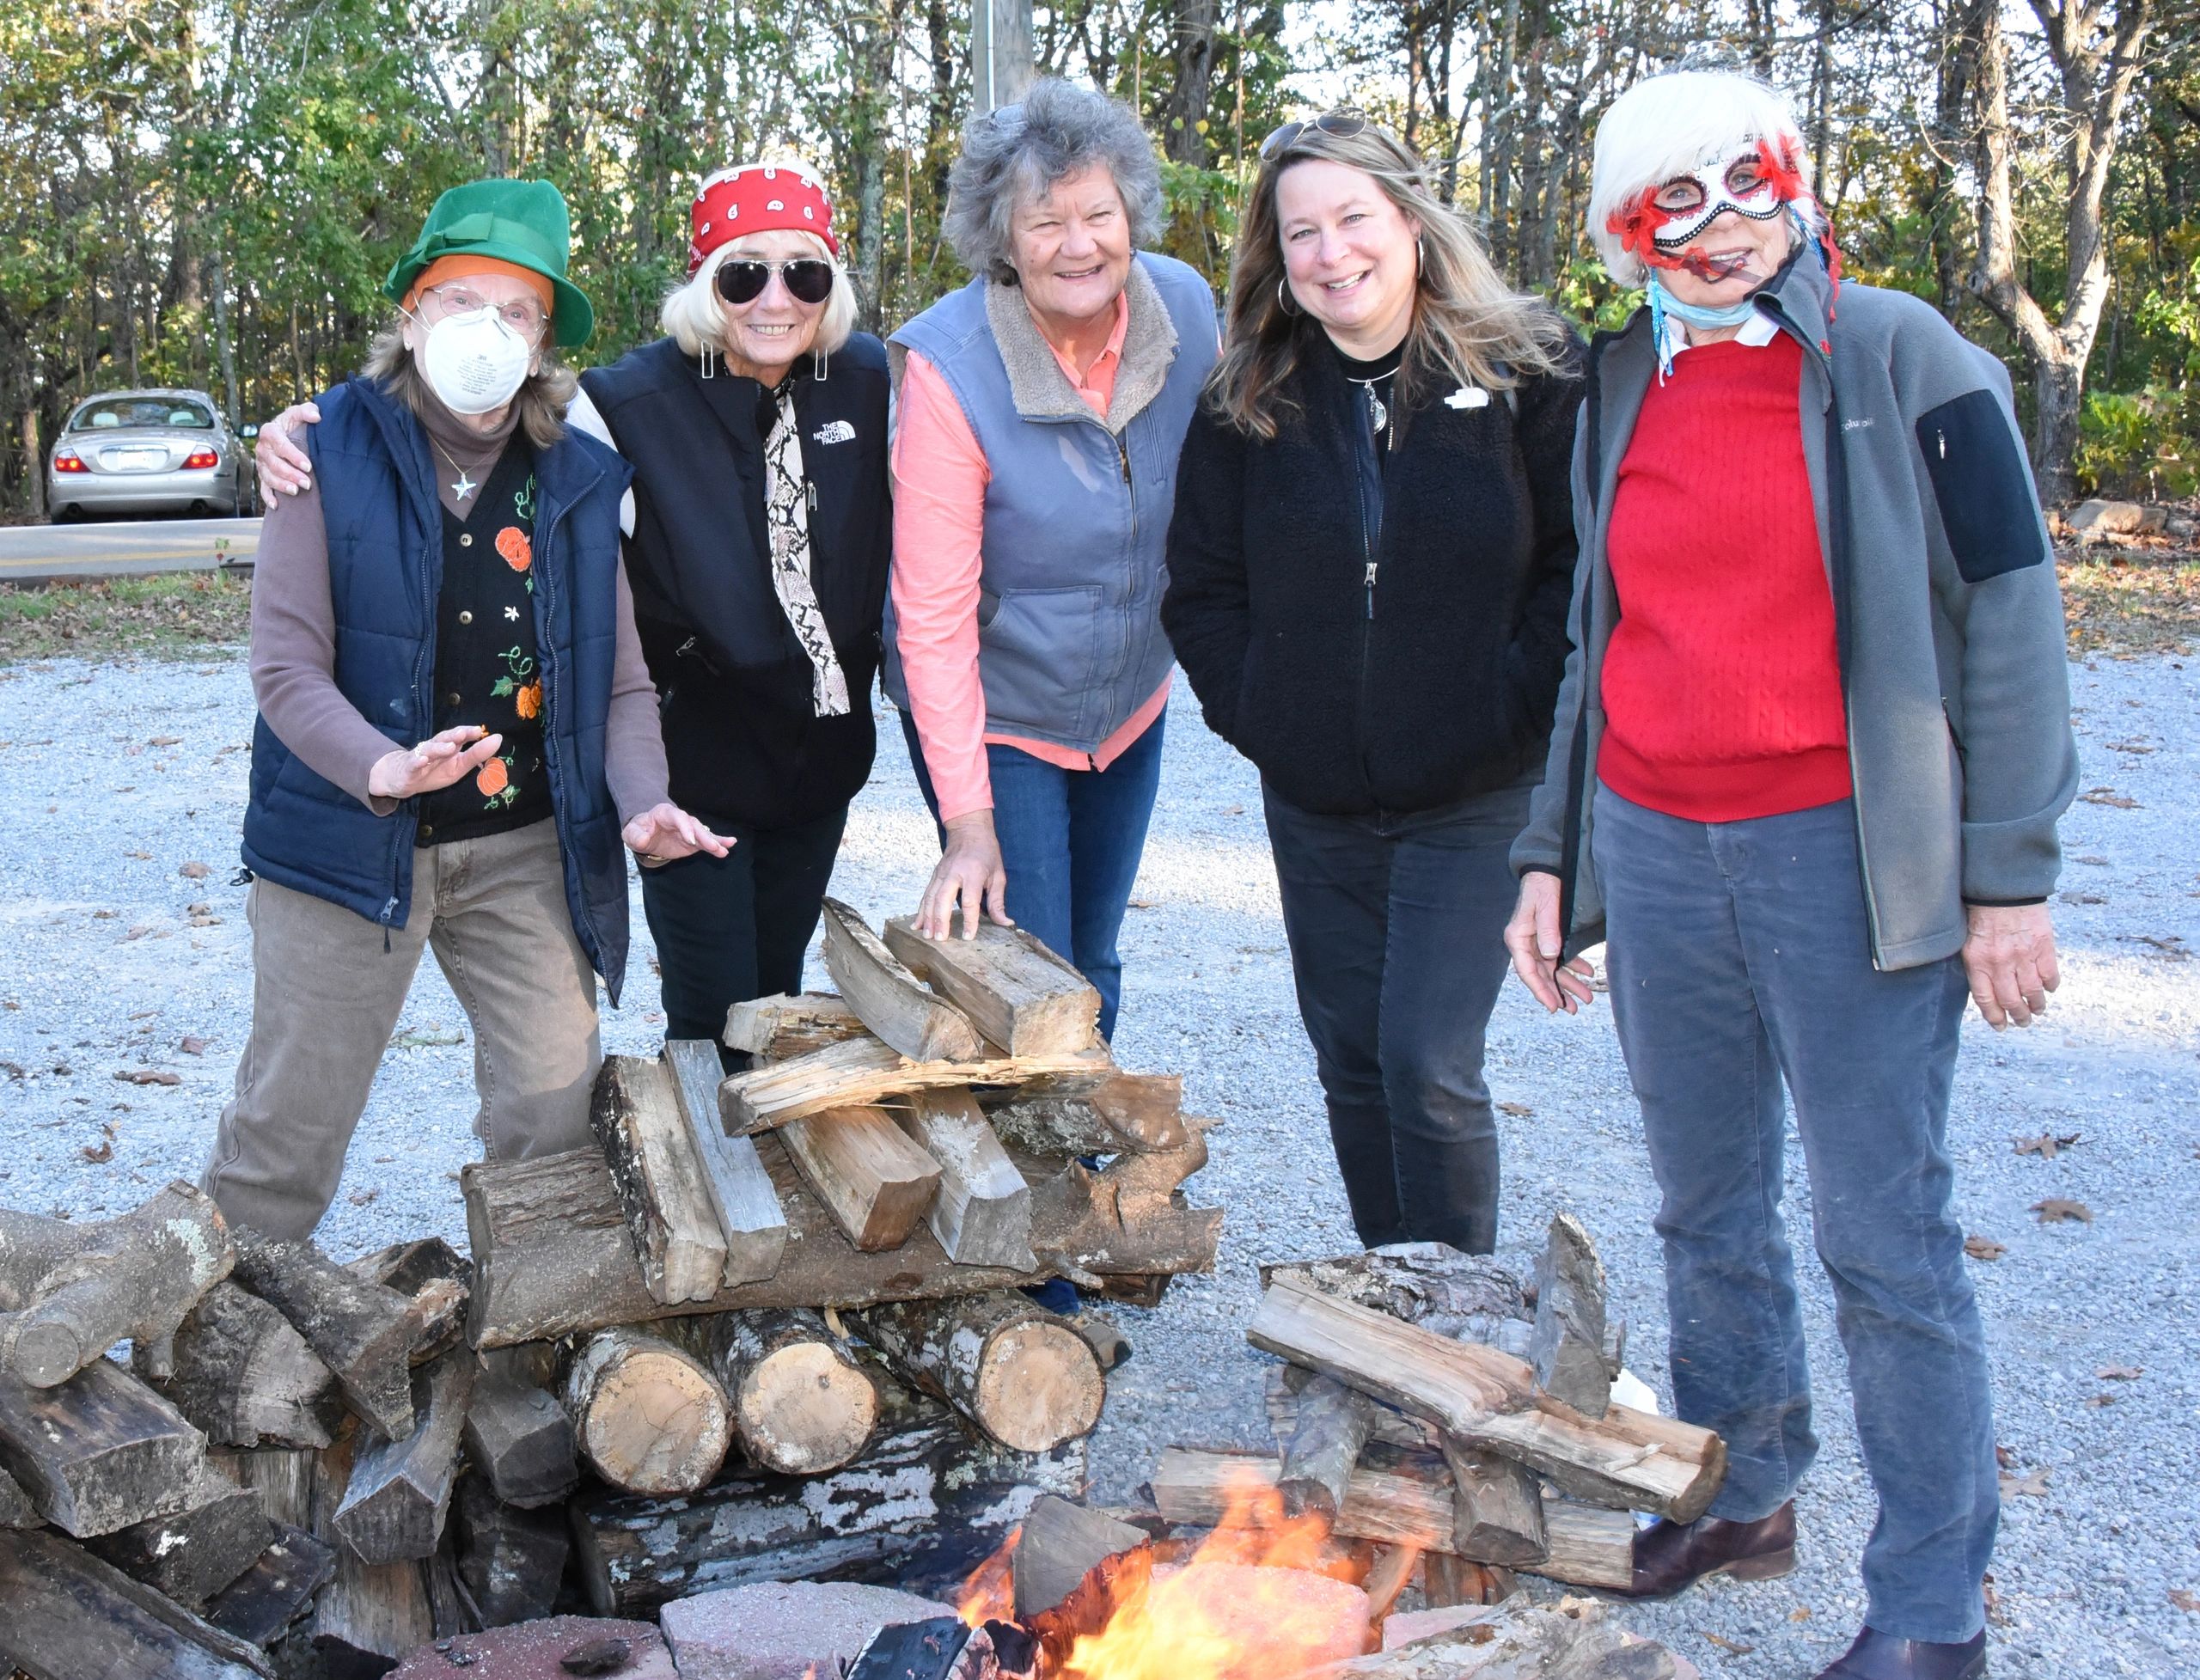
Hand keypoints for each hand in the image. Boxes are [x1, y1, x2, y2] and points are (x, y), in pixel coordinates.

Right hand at [255, 402, 320, 496]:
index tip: (308, 465)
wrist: (285, 432)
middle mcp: (262, 448)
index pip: (280, 445)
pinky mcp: (263, 474)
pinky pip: (263, 487)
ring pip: (268, 477)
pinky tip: (276, 505)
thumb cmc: (293, 423)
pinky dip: (267, 497)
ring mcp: (262, 463)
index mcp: (269, 432)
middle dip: (290, 475)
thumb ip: (307, 411)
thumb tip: (317, 416)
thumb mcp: (299, 413)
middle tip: (307, 483)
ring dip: (281, 486)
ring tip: (296, 492)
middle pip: (274, 464)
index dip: (293, 456)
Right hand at [367, 726, 501, 800]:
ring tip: (450, 747)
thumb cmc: (433, 771)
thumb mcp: (458, 766)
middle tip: (465, 733)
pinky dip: (417, 761)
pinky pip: (412, 764)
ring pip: (428, 750)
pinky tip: (423, 759)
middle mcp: (433, 748)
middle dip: (453, 735)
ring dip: (439, 748)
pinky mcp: (408, 769)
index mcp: (447, 747)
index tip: (479, 730)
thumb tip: (497, 739)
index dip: (467, 733)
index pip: (457, 736)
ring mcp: (419, 757)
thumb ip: (476, 755)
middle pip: (442, 739)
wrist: (401, 779)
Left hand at [622, 803, 733, 863]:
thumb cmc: (638, 832)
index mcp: (665, 813)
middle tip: (713, 846)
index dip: (685, 828)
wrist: (645, 836)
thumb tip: (643, 840)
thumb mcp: (631, 833)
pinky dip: (718, 844)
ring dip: (714, 841)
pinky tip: (728, 847)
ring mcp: (689, 830)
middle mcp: (680, 819)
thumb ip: (635, 835)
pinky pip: (707, 842)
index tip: (691, 841)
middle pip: (694, 825)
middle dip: (704, 836)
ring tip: (727, 848)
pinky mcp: (694, 841)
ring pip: (703, 833)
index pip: (678, 817)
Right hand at [916, 810, 1009, 939]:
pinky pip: (925, 895)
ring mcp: (941, 874)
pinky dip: (920, 910)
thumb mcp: (998, 875)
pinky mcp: (934, 875)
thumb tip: (1006, 923)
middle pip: (943, 900)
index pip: (969, 901)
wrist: (969, 830)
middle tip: (940, 939)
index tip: (968, 936)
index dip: (969, 920)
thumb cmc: (986, 853)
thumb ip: (998, 902)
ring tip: (928, 936)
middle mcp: (954, 873)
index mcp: (973, 873)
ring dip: (928, 918)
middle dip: (940, 921)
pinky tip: (917, 924)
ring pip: (930, 898)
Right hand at [1504, 871, 1595, 1013]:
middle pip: (1541, 975)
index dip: (1540, 991)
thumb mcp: (1545, 906)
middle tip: (1573, 1010)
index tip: (1553, 1006)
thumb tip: (1551, 955)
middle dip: (1557, 993)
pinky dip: (1574, 965)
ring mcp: (1537, 941)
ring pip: (1552, 969)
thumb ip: (1548, 929)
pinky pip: (1561, 957)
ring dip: (1568, 983)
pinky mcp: (1549, 937)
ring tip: (1585, 998)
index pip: (1527, 971)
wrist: (1548, 870)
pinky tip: (1587, 972)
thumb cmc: (1543, 886)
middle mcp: (1525, 943)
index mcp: (1518, 938)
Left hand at [1961, 902, 2058, 1028]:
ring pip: (2033, 992)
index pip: (1986, 999)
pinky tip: (2049, 989)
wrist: (2003, 889)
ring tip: (2037, 1011)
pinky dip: (2050, 986)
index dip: (1994, 1017)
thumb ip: (1977, 966)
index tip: (2000, 1026)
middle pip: (2011, 1000)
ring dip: (2036, 1005)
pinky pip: (2050, 975)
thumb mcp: (1968, 942)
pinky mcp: (2043, 946)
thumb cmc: (1981, 914)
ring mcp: (2024, 956)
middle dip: (2018, 1016)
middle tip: (2023, 1022)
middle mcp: (2000, 963)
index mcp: (1977, 962)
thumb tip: (1987, 992)